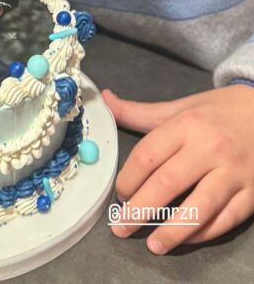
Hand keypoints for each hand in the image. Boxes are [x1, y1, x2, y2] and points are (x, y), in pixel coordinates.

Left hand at [102, 84, 253, 254]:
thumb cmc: (218, 111)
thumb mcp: (181, 107)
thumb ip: (142, 112)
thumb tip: (106, 100)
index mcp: (187, 125)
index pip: (149, 155)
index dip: (129, 178)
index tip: (120, 194)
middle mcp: (210, 148)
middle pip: (168, 183)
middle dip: (141, 209)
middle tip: (121, 227)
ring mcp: (234, 173)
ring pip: (201, 207)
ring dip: (174, 230)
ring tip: (153, 245)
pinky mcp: (252, 192)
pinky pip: (227, 218)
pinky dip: (206, 232)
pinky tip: (186, 240)